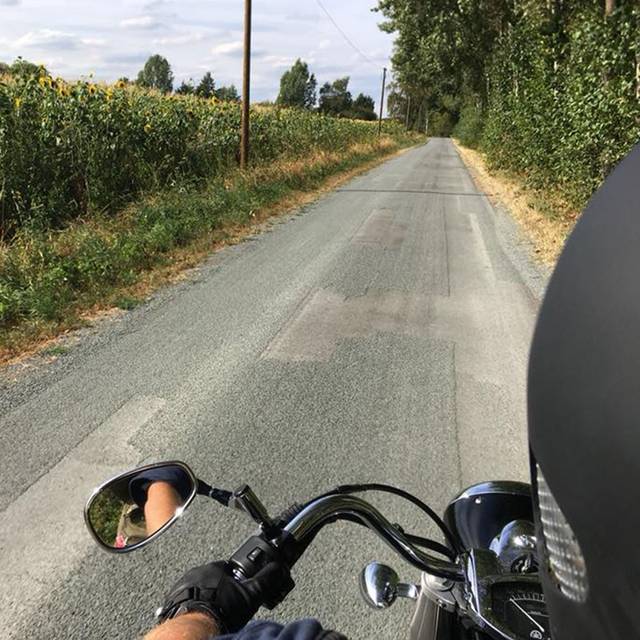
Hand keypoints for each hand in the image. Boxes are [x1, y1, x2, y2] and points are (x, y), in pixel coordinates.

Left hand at [157, 560, 294, 632]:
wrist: (195, 628)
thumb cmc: (220, 611)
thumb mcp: (251, 595)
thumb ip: (265, 581)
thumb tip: (278, 569)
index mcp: (214, 567)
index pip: (227, 568)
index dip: (235, 580)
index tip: (238, 590)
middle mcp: (195, 573)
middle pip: (210, 579)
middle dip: (218, 589)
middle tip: (226, 605)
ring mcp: (181, 587)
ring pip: (196, 590)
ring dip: (204, 598)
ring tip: (213, 613)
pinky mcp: (171, 602)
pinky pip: (183, 602)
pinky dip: (191, 608)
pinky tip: (199, 618)